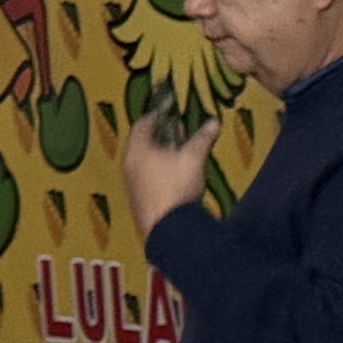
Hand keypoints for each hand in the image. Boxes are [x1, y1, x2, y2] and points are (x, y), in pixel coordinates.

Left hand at [118, 99, 213, 239]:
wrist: (168, 230)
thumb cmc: (176, 187)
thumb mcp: (193, 159)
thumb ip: (202, 139)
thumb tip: (213, 122)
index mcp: (138, 151)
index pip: (141, 125)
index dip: (154, 117)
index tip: (165, 113)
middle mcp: (129, 166)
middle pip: (140, 145)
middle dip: (156, 138)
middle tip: (172, 133)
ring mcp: (131, 186)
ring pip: (142, 164)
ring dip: (156, 158)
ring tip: (175, 156)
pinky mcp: (139, 203)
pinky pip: (145, 181)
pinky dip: (156, 175)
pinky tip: (172, 180)